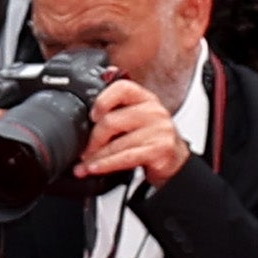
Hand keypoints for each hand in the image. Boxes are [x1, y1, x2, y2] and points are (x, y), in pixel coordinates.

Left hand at [74, 74, 189, 189]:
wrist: (174, 159)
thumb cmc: (149, 137)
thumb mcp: (135, 118)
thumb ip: (116, 110)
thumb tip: (89, 111)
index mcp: (145, 98)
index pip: (122, 88)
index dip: (102, 101)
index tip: (91, 116)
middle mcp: (153, 111)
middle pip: (111, 121)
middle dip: (93, 140)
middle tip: (84, 151)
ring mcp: (158, 130)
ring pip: (116, 144)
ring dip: (95, 158)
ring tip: (84, 164)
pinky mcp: (159, 150)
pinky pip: (125, 158)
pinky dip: (105, 165)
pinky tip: (94, 169)